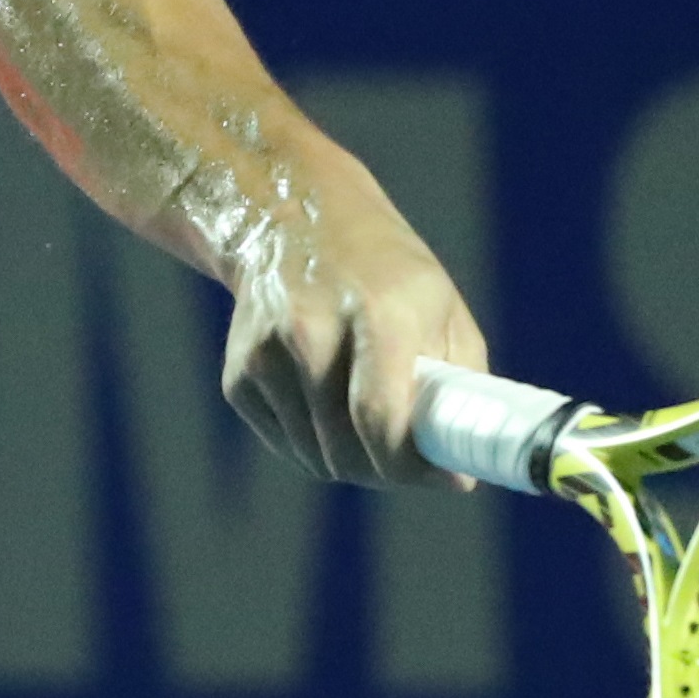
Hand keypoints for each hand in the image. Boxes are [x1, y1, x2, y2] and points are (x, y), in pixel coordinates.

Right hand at [204, 153, 490, 490]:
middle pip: (345, 450)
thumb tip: (460, 468)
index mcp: (376, 313)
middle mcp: (311, 330)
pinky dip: (312, 443)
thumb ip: (459, 384)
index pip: (381, 420)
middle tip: (409, 461)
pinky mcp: (238, 373)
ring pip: (314, 457)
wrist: (292, 220)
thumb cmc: (385, 273)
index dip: (411, 467)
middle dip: (385, 471)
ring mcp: (266, 352)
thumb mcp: (442, 307)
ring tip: (370, 428)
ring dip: (349, 461)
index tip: (442, 477)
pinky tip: (327, 405)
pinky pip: (284, 443)